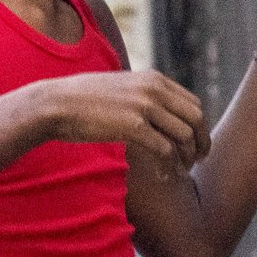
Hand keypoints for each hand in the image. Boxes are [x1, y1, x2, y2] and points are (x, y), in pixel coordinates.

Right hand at [29, 70, 209, 173]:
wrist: (54, 104)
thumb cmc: (83, 100)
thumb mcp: (121, 87)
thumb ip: (143, 95)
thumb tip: (159, 112)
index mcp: (154, 79)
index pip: (193, 103)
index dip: (199, 126)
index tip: (196, 143)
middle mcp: (154, 89)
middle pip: (196, 118)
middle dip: (201, 142)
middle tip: (198, 160)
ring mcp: (144, 106)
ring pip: (185, 136)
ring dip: (187, 157)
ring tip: (181, 172)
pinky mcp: (133, 126)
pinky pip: (165, 150)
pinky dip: (169, 166)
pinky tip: (165, 177)